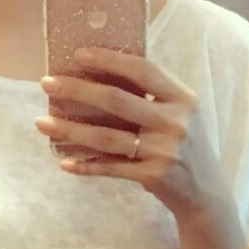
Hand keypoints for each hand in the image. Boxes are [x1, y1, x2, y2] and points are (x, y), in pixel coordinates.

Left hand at [35, 50, 228, 223]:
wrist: (206, 194)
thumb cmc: (186, 148)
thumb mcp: (182, 115)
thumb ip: (154, 96)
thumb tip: (103, 76)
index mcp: (183, 99)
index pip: (143, 70)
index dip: (110, 60)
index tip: (78, 54)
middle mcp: (175, 122)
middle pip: (117, 100)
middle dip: (77, 90)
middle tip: (47, 84)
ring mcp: (164, 151)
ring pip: (107, 137)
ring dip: (70, 129)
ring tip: (42, 122)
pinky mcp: (153, 176)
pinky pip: (111, 168)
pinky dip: (87, 166)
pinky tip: (64, 162)